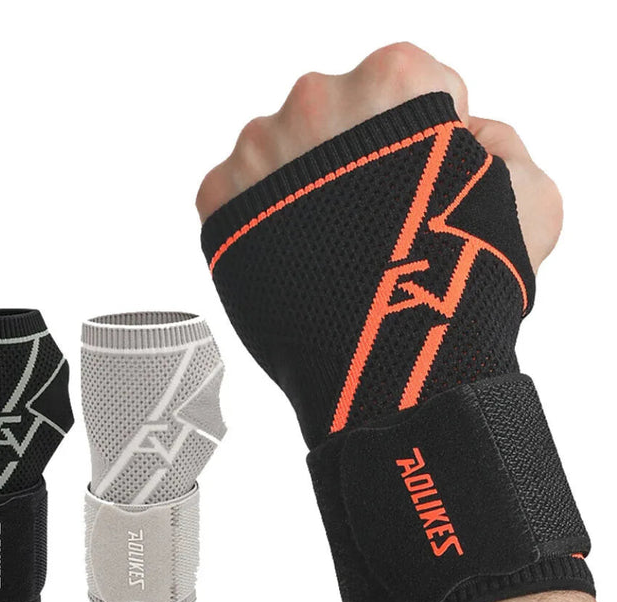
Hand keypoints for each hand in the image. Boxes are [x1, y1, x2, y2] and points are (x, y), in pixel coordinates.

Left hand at [196, 42, 560, 272]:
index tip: (420, 185)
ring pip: (285, 153)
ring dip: (305, 191)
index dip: (423, 140)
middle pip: (337, 117)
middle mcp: (314, 100)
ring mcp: (257, 151)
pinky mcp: (218, 203)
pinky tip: (296, 261)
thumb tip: (464, 136)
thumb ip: (498, 142)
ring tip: (333, 252)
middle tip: (372, 225)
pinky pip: (240, 194)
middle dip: (357, 161)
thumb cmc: (460, 292)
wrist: (389, 375)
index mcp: (393, 81)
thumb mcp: (530, 199)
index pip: (408, 85)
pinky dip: (264, 222)